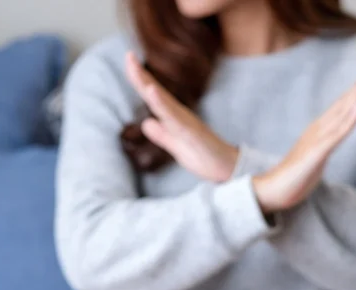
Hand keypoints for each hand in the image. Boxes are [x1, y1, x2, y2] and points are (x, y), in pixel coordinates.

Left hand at [125, 52, 238, 182]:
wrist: (227, 169)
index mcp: (174, 118)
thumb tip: (146, 123)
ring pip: (163, 102)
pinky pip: (174, 117)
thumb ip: (161, 134)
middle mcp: (180, 115)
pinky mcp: (191, 132)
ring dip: (149, 85)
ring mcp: (186, 122)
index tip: (129, 60)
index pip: (153, 97)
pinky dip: (162, 104)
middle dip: (140, 75)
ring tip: (135, 68)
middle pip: (156, 93)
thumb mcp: (176, 146)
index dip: (140, 79)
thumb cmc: (205, 157)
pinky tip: (152, 92)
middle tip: (128, 55)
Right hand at [253, 66, 355, 213]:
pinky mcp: (316, 153)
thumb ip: (325, 147)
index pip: (341, 108)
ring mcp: (317, 140)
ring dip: (355, 96)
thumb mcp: (316, 157)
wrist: (272, 190)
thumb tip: (334, 139)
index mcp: (319, 131)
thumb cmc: (295, 176)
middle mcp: (318, 130)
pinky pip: (336, 135)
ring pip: (340, 114)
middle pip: (342, 105)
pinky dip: (348, 120)